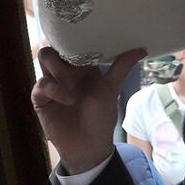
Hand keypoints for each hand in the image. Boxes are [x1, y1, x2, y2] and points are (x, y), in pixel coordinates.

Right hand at [30, 47, 144, 172]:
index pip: (72, 43)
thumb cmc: (101, 116)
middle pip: (55, 47)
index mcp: (81, 67)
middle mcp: (65, 71)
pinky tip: (67, 99)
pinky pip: (41, 84)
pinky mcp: (41, 98)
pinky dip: (54, 89)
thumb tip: (143, 49)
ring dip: (59, 68)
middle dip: (64, 53)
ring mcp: (52, 83)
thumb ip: (121, 67)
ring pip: (44, 59)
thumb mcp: (111, 88)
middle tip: (77, 67)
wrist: (89, 145)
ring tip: (72, 86)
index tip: (84, 39)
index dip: (75, 39)